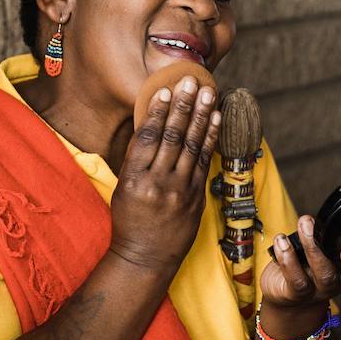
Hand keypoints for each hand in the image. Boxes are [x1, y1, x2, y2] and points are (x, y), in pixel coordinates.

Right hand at [109, 76, 220, 270]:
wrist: (145, 257)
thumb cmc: (130, 219)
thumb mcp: (124, 187)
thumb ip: (137, 158)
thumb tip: (152, 121)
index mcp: (133, 179)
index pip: (147, 138)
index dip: (157, 112)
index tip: (166, 90)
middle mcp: (157, 184)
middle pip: (172, 138)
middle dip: (183, 107)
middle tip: (190, 81)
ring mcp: (179, 191)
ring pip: (192, 146)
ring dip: (201, 116)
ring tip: (208, 92)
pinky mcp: (196, 198)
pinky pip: (205, 162)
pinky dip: (211, 138)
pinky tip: (216, 119)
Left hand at [261, 214, 340, 307]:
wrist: (286, 295)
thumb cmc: (310, 263)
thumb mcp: (327, 245)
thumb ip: (334, 231)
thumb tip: (336, 204)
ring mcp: (321, 289)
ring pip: (324, 273)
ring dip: (314, 247)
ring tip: (305, 224)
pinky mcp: (297, 294)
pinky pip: (296, 279)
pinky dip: (288, 258)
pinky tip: (282, 241)